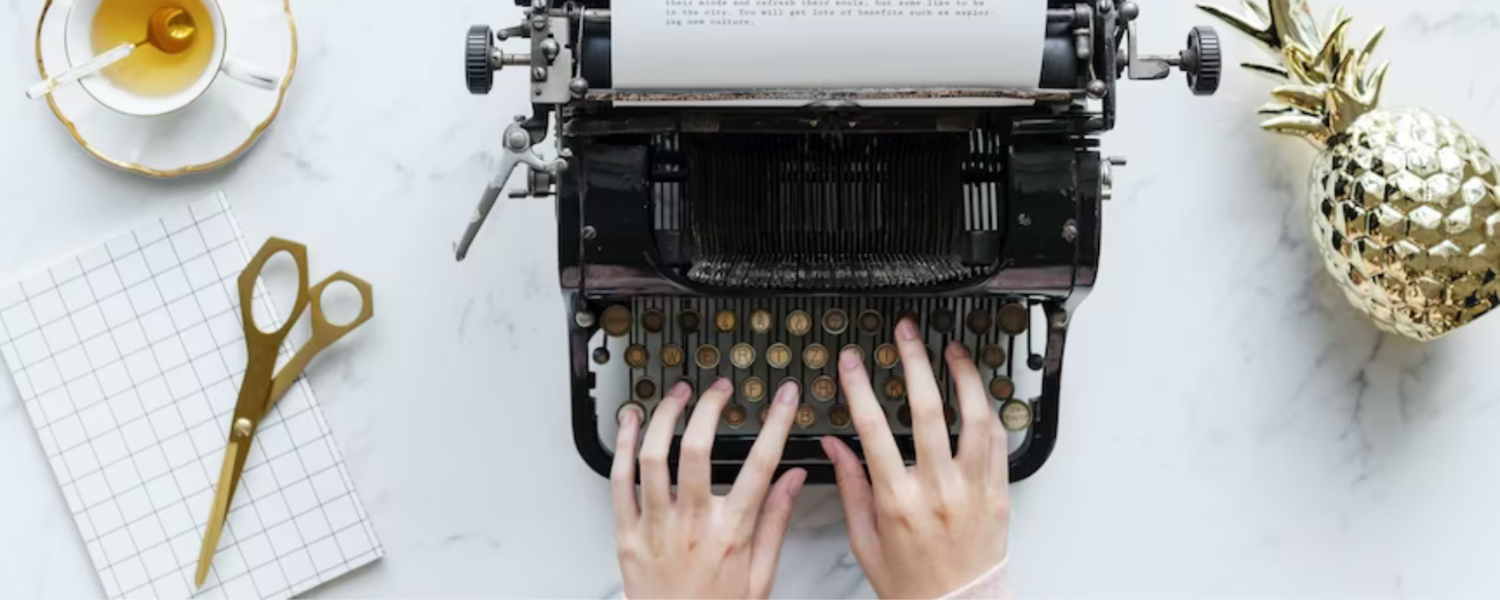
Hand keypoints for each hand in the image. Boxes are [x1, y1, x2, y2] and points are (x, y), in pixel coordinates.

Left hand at [612, 378, 808, 598]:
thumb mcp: (761, 574)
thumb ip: (776, 521)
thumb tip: (794, 479)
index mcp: (730, 531)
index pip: (760, 464)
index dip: (776, 422)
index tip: (784, 397)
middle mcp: (691, 524)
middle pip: (698, 449)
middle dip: (710, 407)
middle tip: (719, 389)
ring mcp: (655, 526)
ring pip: (654, 457)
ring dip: (665, 416)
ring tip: (678, 395)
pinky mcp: (626, 534)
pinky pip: (619, 480)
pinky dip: (623, 445)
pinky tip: (631, 422)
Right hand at [823, 318, 1010, 598]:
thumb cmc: (912, 584)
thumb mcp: (865, 541)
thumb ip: (852, 488)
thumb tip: (835, 446)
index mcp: (898, 502)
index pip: (874, 430)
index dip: (860, 388)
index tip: (852, 361)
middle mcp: (939, 490)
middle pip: (928, 410)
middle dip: (915, 362)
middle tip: (907, 333)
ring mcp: (973, 489)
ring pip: (975, 418)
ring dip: (964, 377)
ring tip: (953, 350)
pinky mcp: (998, 494)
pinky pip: (998, 442)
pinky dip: (988, 411)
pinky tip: (978, 393)